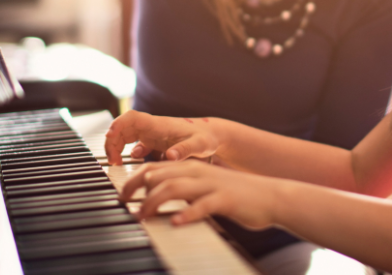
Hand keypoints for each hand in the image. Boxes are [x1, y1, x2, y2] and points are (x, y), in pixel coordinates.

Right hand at [105, 110, 221, 165]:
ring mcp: (152, 134)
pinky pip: (135, 144)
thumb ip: (184, 150)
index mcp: (159, 125)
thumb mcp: (199, 145)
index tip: (109, 137)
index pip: (132, 118)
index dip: (117, 125)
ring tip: (117, 164)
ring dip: (117, 147)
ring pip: (126, 135)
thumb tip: (169, 157)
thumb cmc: (206, 138)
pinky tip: (133, 163)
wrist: (213, 136)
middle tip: (112, 161)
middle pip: (123, 127)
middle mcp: (152, 127)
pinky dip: (128, 152)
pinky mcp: (154, 141)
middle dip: (112, 141)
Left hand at [123, 160, 283, 229]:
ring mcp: (211, 185)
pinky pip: (202, 205)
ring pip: (175, 188)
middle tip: (123, 205)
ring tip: (142, 216)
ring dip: (154, 202)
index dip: (134, 179)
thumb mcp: (205, 187)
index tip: (121, 194)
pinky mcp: (225, 200)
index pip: (155, 168)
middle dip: (136, 189)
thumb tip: (157, 195)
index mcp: (192, 168)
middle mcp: (198, 173)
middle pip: (159, 175)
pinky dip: (186, 214)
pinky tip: (175, 222)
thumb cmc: (235, 195)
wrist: (270, 196)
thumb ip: (184, 189)